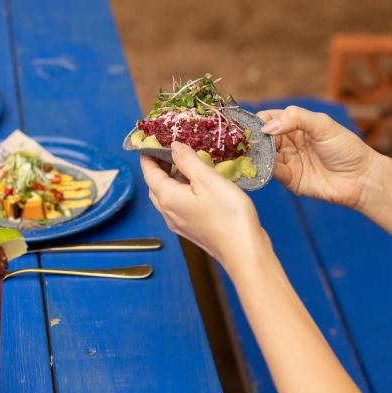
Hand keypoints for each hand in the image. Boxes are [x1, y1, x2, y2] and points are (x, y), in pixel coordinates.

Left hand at [140, 142, 265, 267]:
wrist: (243, 251)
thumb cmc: (227, 214)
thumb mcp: (207, 179)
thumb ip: (187, 160)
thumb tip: (173, 147)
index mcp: (168, 198)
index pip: (149, 173)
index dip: (147, 156)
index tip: (148, 141)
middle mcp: (169, 212)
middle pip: (156, 186)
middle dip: (159, 167)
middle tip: (168, 150)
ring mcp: (181, 223)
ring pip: (168, 196)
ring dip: (173, 179)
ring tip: (186, 163)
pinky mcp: (193, 229)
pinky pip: (181, 205)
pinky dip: (183, 191)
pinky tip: (199, 185)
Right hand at [258, 106, 379, 209]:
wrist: (361, 178)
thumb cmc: (346, 148)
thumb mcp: (323, 125)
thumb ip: (296, 118)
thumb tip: (267, 126)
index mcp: (297, 125)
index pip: (270, 118)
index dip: (260, 120)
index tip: (255, 126)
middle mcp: (290, 142)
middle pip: (264, 137)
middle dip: (254, 138)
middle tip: (246, 141)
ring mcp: (289, 161)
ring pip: (265, 155)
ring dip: (256, 154)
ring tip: (249, 153)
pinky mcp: (290, 179)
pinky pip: (272, 173)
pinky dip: (264, 169)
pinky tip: (261, 166)